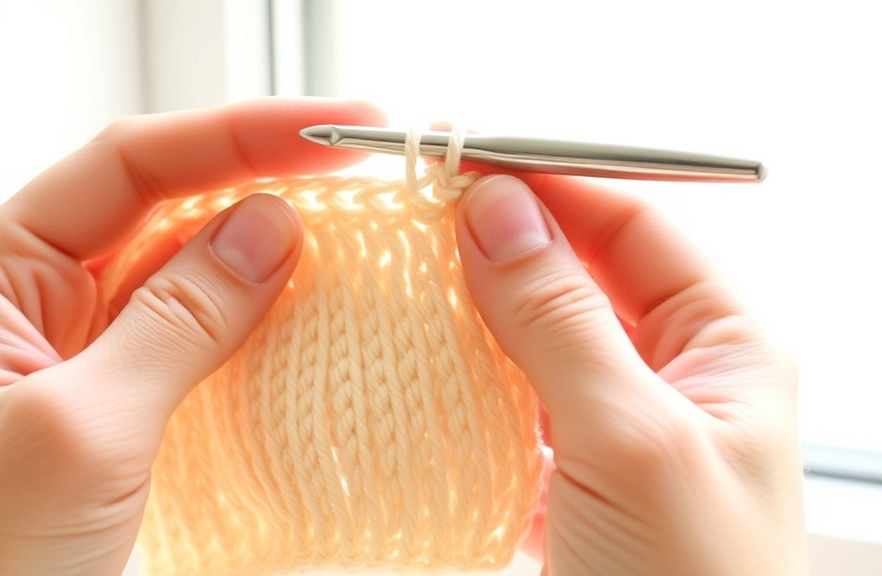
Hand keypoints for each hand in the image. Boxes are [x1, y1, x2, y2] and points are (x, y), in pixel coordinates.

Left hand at [0, 98, 383, 574]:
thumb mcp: (79, 429)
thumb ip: (176, 320)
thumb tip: (271, 226)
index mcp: (0, 272)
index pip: (128, 166)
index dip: (233, 136)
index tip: (327, 133)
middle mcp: (51, 293)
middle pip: (171, 203)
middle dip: (263, 180)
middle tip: (359, 173)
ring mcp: (99, 345)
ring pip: (200, 266)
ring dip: (273, 248)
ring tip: (353, 231)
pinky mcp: (141, 395)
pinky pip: (212, 332)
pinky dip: (267, 317)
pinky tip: (315, 306)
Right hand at [454, 174, 807, 574]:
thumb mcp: (632, 441)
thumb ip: (560, 321)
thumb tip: (495, 212)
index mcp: (725, 342)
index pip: (632, 219)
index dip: (549, 179)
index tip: (461, 160)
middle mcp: (672, 367)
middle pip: (579, 264)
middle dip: (501, 238)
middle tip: (414, 214)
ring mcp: (613, 414)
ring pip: (537, 324)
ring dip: (475, 300)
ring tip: (405, 275)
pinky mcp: (564, 461)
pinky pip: (510, 387)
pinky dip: (464, 366)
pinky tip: (421, 356)